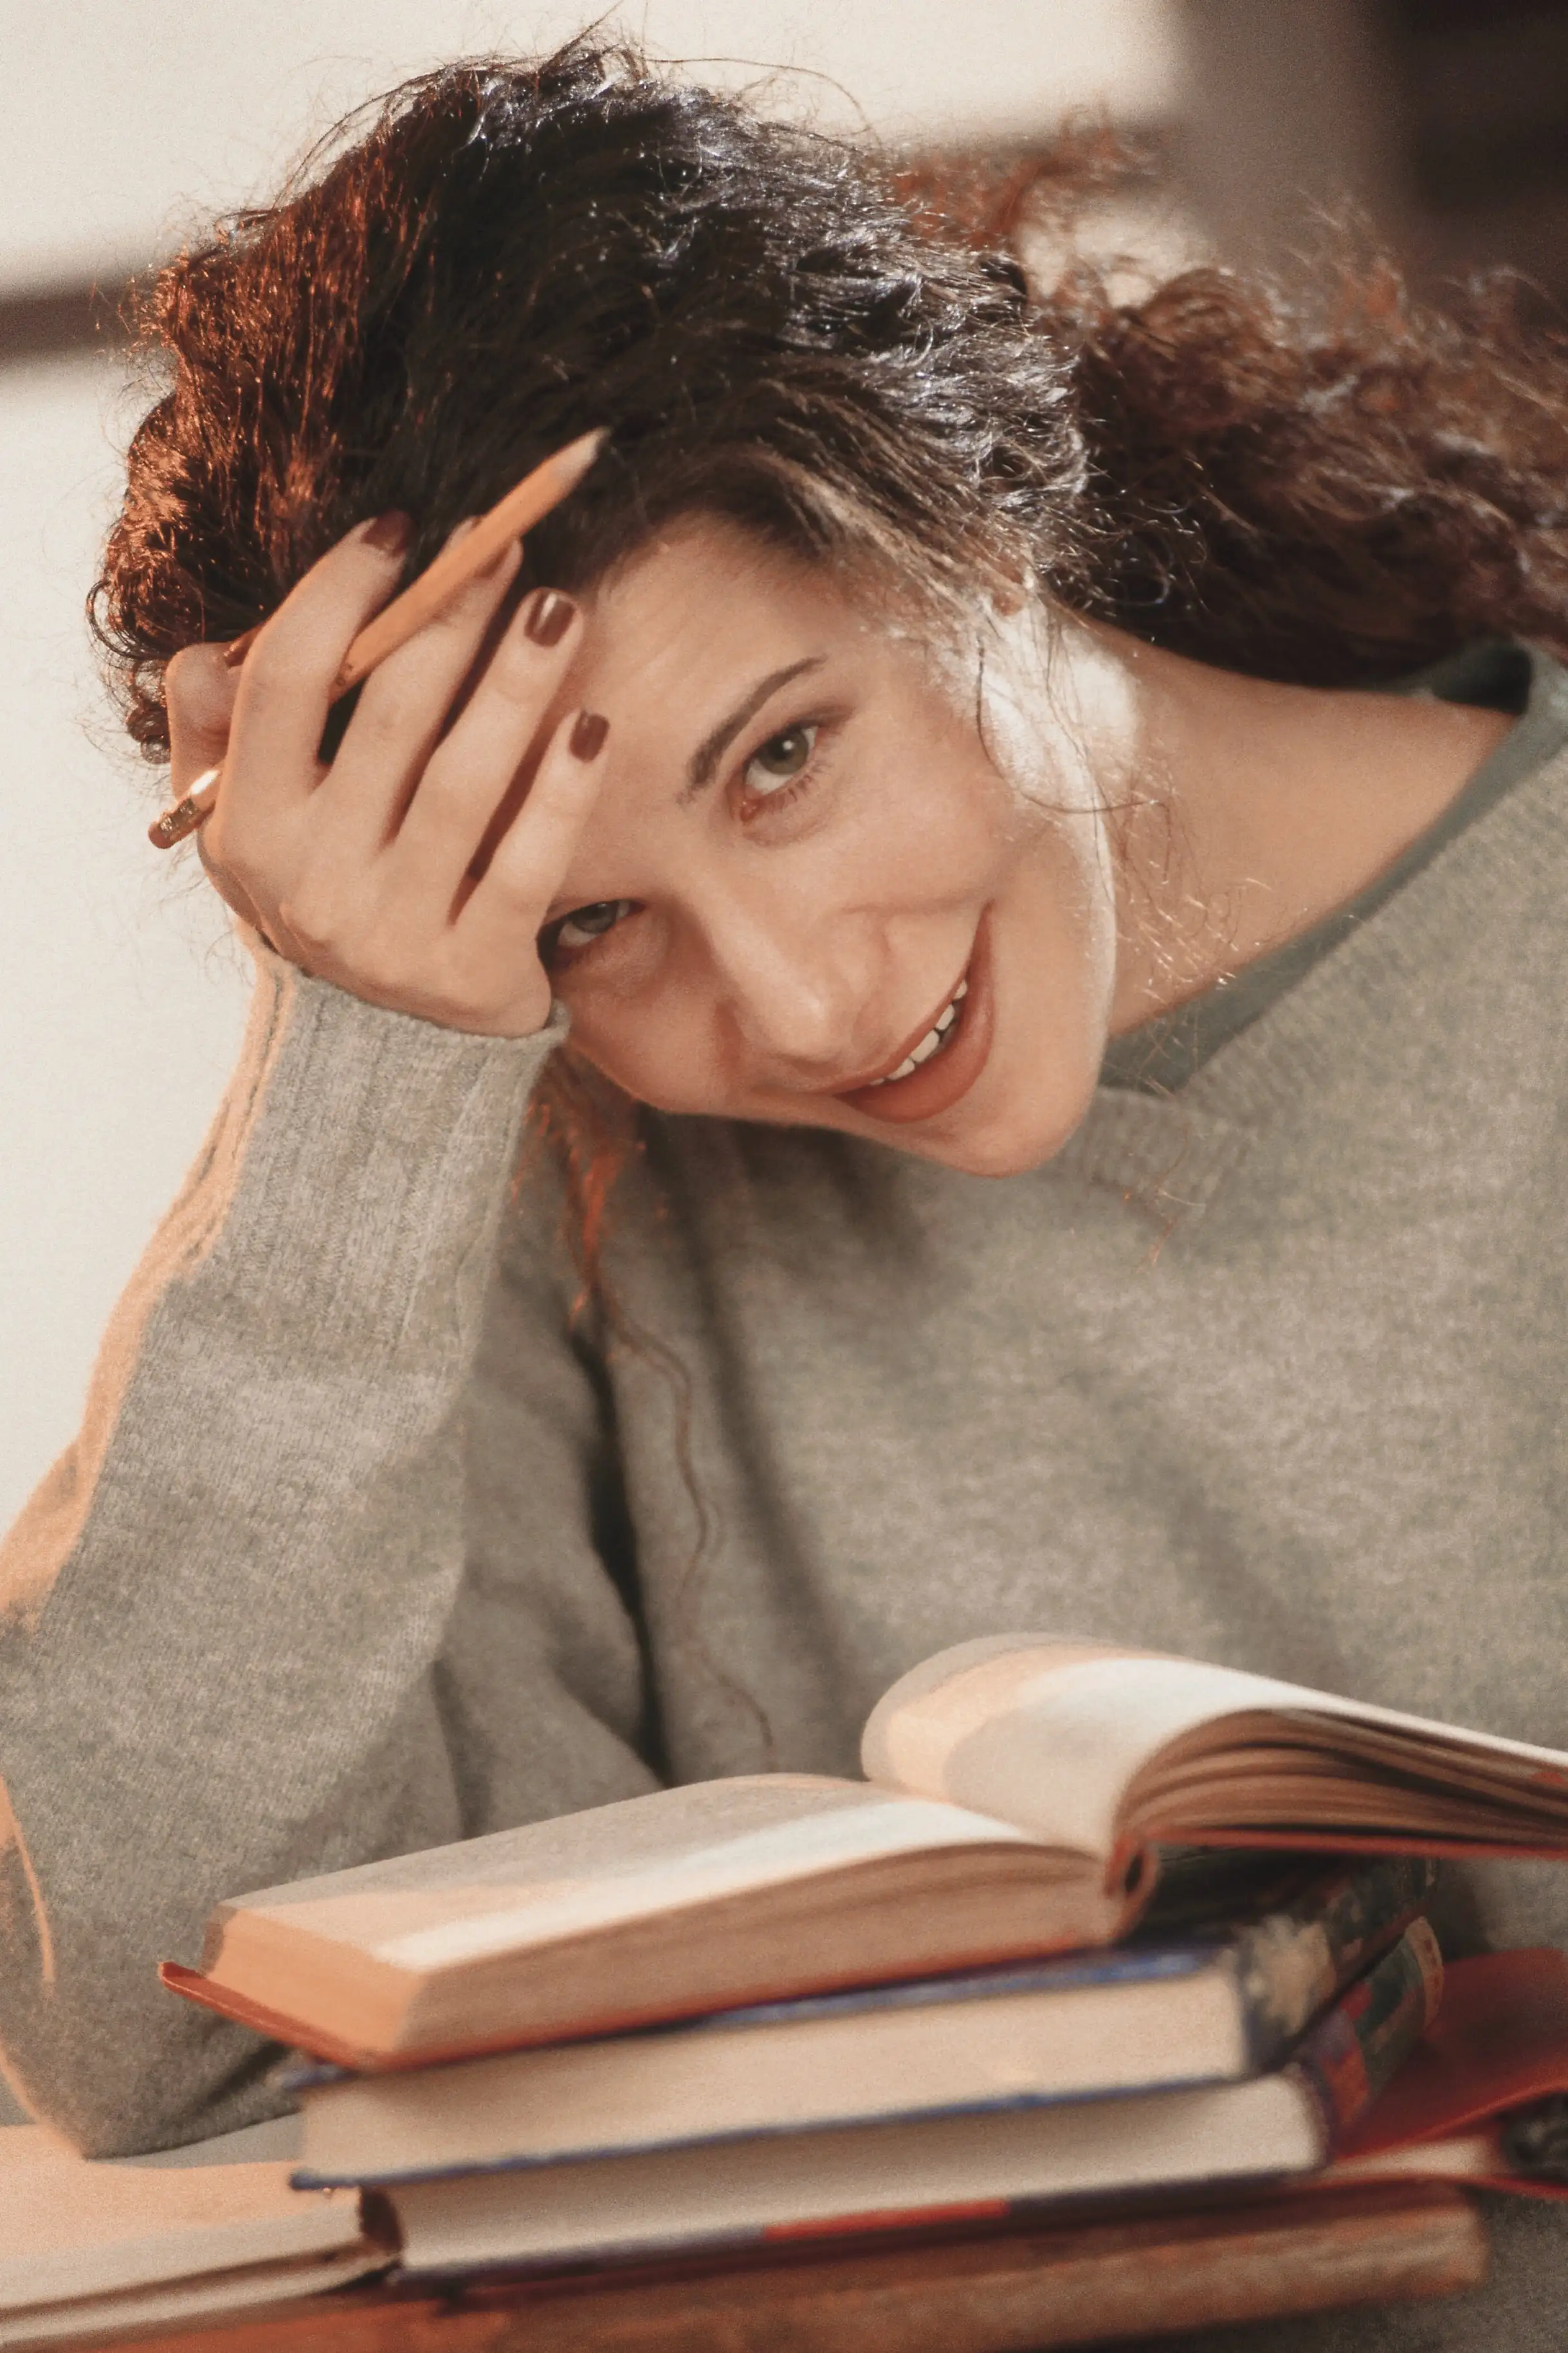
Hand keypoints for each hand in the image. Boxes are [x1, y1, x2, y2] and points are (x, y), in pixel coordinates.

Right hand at [162, 515, 609, 1037]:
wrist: (386, 1049)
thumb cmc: (326, 892)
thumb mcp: (249, 830)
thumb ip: (216, 737)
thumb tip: (206, 655)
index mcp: (250, 829)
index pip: (281, 682)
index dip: (339, 594)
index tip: (398, 531)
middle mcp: (314, 881)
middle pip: (388, 716)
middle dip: (451, 615)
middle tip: (504, 543)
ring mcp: (395, 932)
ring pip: (465, 781)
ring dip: (517, 681)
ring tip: (561, 606)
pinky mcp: (475, 971)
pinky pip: (528, 864)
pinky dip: (562, 791)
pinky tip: (594, 725)